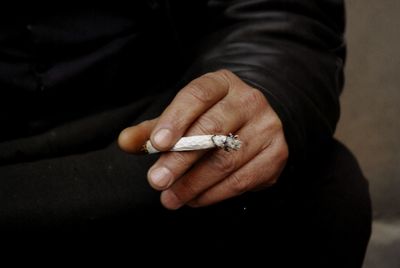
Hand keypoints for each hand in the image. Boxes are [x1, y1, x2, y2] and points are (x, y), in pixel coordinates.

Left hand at [118, 70, 287, 208]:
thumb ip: (154, 130)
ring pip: (227, 159)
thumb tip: (125, 142)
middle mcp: (249, 100)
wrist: (255, 124)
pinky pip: (242, 179)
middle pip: (213, 129)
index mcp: (223, 83)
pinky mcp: (276, 154)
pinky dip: (214, 194)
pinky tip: (194, 199)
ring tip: (170, 198)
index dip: (176, 119)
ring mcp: (267, 127)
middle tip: (156, 181)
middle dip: (181, 159)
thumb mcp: (182, 117)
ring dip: (194, 183)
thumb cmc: (210, 119)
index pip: (198, 95)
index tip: (157, 144)